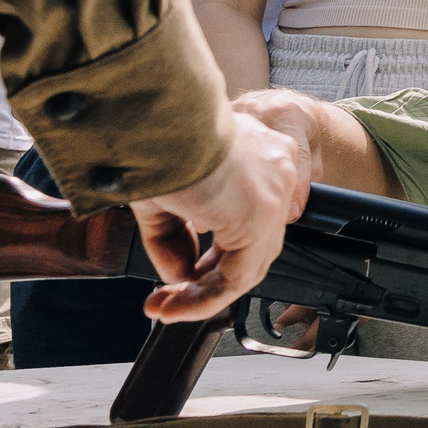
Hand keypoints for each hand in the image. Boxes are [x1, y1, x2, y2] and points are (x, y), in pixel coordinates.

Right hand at [131, 111, 311, 321]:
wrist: (152, 119)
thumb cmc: (153, 139)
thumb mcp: (163, 193)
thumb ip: (175, 237)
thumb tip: (180, 276)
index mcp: (259, 155)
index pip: (247, 216)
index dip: (213, 252)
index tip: (183, 272)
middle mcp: (275, 175)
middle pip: (250, 246)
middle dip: (205, 279)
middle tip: (169, 298)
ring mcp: (271, 197)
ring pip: (244, 266)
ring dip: (201, 296)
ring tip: (164, 308)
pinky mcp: (258, 218)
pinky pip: (236, 277)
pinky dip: (203, 299)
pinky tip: (173, 307)